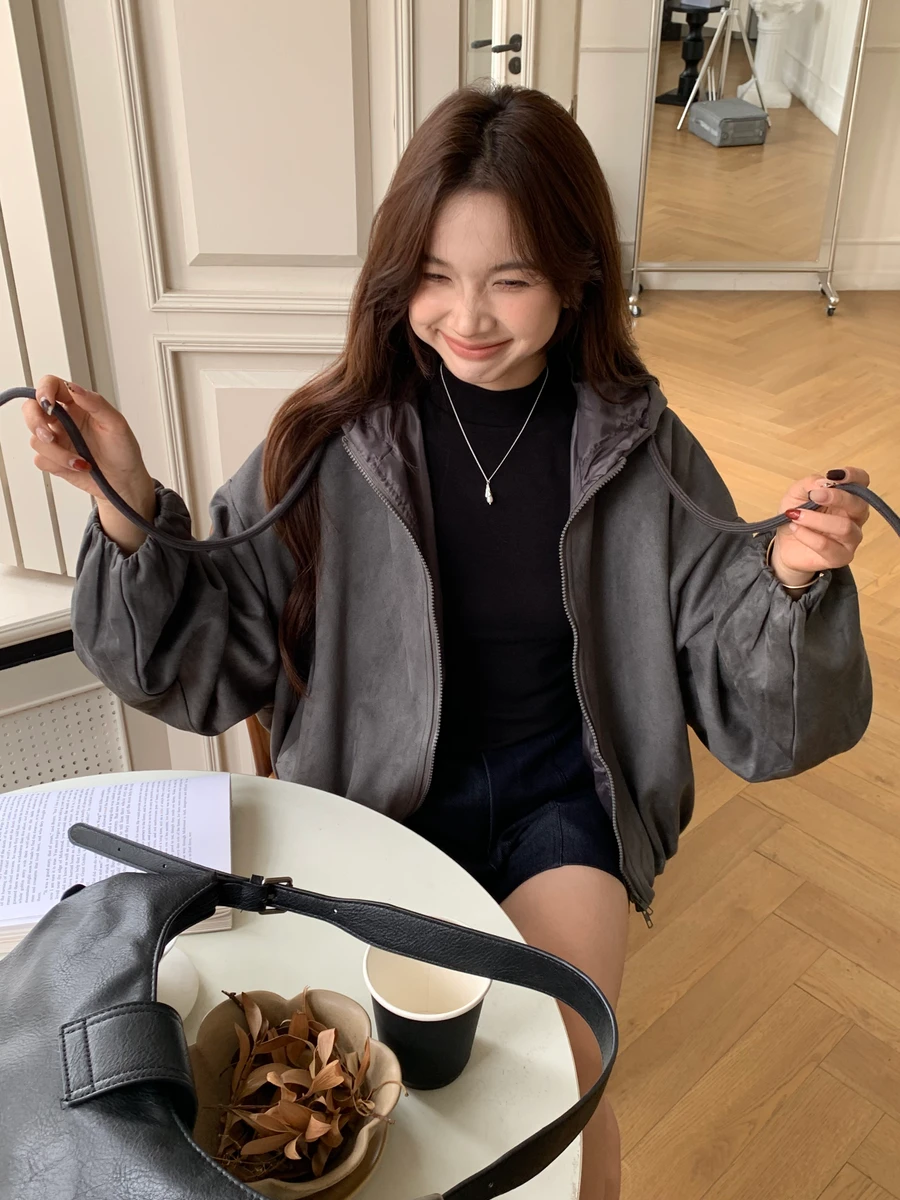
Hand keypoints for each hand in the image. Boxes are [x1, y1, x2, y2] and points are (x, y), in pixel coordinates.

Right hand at [22, 375, 156, 552]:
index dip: (43, 390)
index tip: (48, 403)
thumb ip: (96, 403)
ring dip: (56, 452)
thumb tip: (75, 389)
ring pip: (36, 438)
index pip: (51, 386)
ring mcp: (57, 440)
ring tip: (80, 461)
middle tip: (50, 436)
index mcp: (77, 405)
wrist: (124, 483)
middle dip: (35, 422)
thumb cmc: (124, 452)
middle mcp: (64, 420)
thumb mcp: (116, 424)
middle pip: (31, 409)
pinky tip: (77, 467)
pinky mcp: (54, 460)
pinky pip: (41, 459)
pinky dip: (58, 465)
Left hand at [771, 468, 869, 586]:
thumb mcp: (795, 494)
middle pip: (858, 504)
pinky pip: (827, 546)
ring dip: (817, 519)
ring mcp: (851, 538)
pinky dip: (808, 536)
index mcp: (847, 497)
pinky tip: (795, 529)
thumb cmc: (796, 515)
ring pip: (844, 527)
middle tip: (813, 496)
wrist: (785, 545)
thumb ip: (809, 484)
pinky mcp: (841, 557)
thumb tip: (824, 482)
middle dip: (836, 497)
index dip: (853, 476)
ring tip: (795, 515)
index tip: (833, 475)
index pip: (862, 481)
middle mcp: (855, 517)